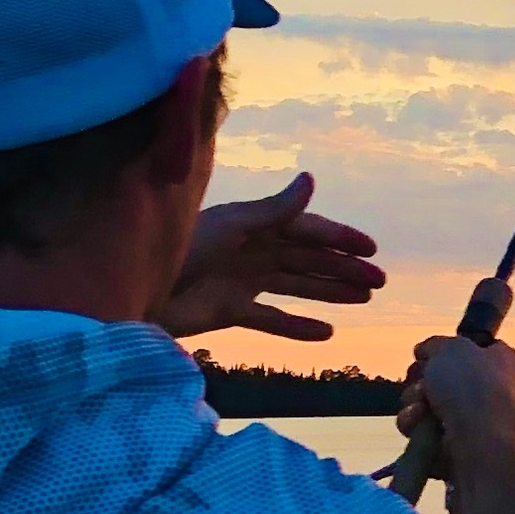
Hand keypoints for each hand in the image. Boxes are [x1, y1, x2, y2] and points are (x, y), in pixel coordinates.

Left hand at [159, 175, 386, 341]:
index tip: (371, 250)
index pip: (306, 230)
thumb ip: (274, 210)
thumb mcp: (231, 227)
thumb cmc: (181, 250)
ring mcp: (241, 282)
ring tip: (363, 300)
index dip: (339, 238)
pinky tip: (325, 333)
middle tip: (379, 283)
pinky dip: (297, 326)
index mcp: (253, 225)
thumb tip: (311, 181)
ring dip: (328, 292)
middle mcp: (251, 251)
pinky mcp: (229, 311)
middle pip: (306, 259)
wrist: (135, 292)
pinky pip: (271, 319)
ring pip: (295, 286)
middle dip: (342, 269)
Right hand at [399, 330, 514, 513]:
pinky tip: (419, 428)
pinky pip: (423, 436)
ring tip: (420, 408)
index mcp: (504, 363)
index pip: (470, 351)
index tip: (426, 356)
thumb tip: (424, 351)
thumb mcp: (451, 348)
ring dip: (414, 406)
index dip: (444, 353)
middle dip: (421, 382)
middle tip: (422, 384)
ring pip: (426, 409)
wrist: (481, 446)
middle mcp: (492, 394)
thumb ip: (435, 345)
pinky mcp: (455, 452)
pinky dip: (415, 430)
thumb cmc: (474, 389)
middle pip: (441, 382)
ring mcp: (474, 425)